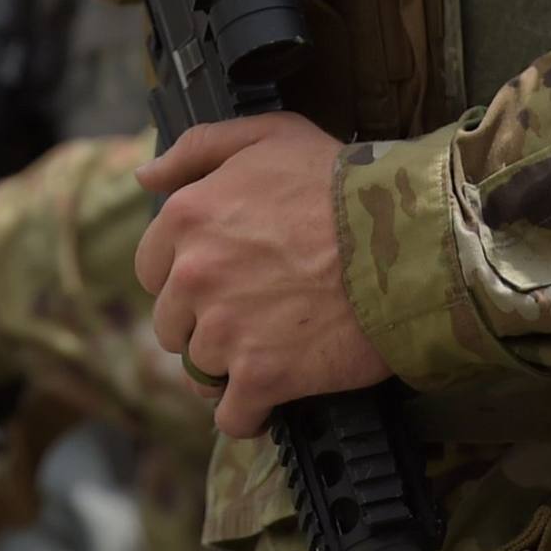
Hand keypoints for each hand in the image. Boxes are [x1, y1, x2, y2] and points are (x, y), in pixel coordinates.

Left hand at [133, 114, 384, 437]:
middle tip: (254, 313)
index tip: (222, 280)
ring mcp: (224, 329)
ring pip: (201, 371)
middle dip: (206, 323)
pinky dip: (250, 414)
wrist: (405, 238)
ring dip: (231, 367)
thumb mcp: (270, 134)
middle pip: (172, 325)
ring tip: (273, 349)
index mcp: (187, 217)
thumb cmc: (342, 182)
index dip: (186, 277)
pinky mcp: (261, 376)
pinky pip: (233, 416)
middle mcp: (194, 275)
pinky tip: (272, 399)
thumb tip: (145, 177)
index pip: (151, 270)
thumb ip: (198, 149)